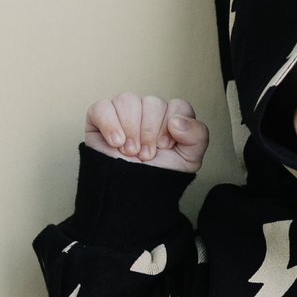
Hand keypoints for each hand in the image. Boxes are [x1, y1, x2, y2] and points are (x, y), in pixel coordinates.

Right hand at [84, 93, 207, 173]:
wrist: (131, 197)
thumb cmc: (158, 177)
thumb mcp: (188, 161)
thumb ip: (198, 136)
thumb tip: (178, 121)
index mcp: (170, 120)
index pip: (178, 106)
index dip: (172, 126)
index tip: (165, 146)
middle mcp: (147, 113)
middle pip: (153, 102)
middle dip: (150, 132)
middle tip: (146, 155)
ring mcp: (122, 114)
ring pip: (128, 100)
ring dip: (131, 129)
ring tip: (130, 151)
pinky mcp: (98, 119)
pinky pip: (102, 107)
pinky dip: (110, 124)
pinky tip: (116, 143)